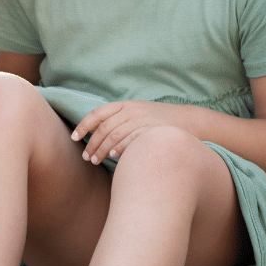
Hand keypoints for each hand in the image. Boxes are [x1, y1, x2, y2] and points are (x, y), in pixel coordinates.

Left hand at [71, 100, 198, 164]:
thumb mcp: (138, 114)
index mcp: (126, 105)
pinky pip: (132, 139)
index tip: (74, 137)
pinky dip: (120, 148)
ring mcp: (143, 120)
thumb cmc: (160, 121)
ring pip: (115, 134)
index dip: (84, 125)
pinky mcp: (153, 130)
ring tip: (96, 161)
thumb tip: (98, 134)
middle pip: (104, 127)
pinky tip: (114, 157)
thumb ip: (119, 120)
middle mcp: (132, 110)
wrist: (191, 120)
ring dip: (102, 149)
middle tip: (86, 157)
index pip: (98, 113)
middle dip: (92, 143)